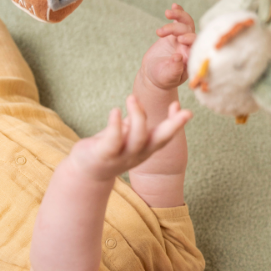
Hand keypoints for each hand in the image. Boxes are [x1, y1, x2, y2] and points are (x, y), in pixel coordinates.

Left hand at [68, 94, 192, 180]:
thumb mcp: (126, 135)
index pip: (165, 136)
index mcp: (146, 148)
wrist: (87, 172)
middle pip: (159, 141)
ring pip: (138, 138)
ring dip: (138, 116)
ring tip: (132, 97)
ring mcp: (122, 156)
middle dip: (173, 126)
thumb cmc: (109, 149)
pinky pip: (113, 140)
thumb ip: (135, 122)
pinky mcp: (104, 155)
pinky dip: (115, 125)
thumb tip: (143, 105)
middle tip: (183, 109)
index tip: (183, 108)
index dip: (176, 123)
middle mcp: (138, 154)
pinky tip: (115, 111)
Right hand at [141, 4, 196, 89]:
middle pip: (190, 32)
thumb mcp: (166, 77)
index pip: (196, 46)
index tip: (180, 40)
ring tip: (167, 13)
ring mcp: (183, 40)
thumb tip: (179, 57)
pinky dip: (178, 13)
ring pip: (186, 24)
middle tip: (161, 33)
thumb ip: (174, 69)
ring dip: (178, 16)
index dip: (191, 40)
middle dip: (178, 28)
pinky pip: (180, 21)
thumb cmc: (162, 79)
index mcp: (191, 59)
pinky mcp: (175, 34)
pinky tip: (174, 6)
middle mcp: (189, 48)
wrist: (153, 74)